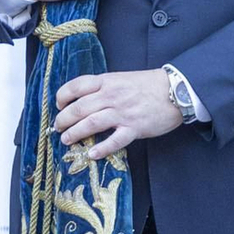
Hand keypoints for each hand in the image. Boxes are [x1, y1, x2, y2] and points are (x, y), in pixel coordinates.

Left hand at [54, 68, 181, 157]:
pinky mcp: (134, 128)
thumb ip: (104, 87)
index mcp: (107, 81)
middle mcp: (111, 96)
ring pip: (90, 124)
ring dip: (74, 134)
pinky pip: (113, 141)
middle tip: (58, 128)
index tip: (59, 105)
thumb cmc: (149, 84)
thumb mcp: (122, 78)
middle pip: (78, 108)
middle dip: (63, 120)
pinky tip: (92, 154)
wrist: (175, 90)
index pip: (76, 86)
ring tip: (66, 140)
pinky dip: (100, 149)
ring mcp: (122, 113)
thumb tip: (84, 99)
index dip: (62, 96)